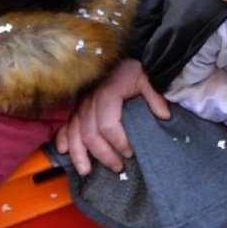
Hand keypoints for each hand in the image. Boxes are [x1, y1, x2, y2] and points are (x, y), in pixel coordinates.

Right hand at [53, 58, 170, 174]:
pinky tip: (64, 152)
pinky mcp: (75, 107)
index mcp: (107, 94)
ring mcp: (79, 105)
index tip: (131, 152)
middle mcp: (89, 101)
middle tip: (118, 167)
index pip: (108, 125)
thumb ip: (155, 96)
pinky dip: (62, 139)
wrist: (118, 57)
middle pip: (90, 134)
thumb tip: (164, 116)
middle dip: (103, 155)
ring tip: (87, 171)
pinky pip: (64, 125)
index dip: (119, 142)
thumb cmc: (132, 69)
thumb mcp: (147, 78)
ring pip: (74, 133)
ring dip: (79, 154)